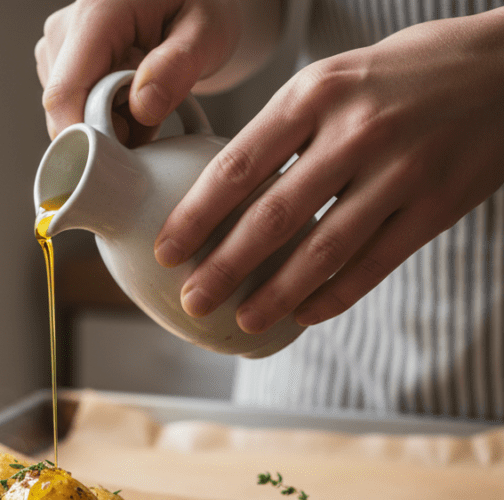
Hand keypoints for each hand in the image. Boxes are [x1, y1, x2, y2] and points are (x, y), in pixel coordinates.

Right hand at [35, 0, 277, 143]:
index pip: (64, 95)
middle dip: (107, 133)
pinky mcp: (56, 65)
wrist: (187, 1)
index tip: (120, 162)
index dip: (85, 140)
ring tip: (144, 101)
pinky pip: (72, 113)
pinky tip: (128, 99)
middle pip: (65, 112)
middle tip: (152, 119)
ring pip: (67, 117)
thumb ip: (178, 67)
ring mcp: (56, 48)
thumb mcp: (207, 32)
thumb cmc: (198, 8)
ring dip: (108, 127)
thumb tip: (142, 107)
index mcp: (96, 14)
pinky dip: (103, 120)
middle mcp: (63, 30)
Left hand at [159, 8, 503, 333]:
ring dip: (275, 294)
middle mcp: (355, 131)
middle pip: (273, 216)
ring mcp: (401, 171)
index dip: (195, 217)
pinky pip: (374, 264)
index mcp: (315, 94)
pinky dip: (333, 296)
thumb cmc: (399, 75)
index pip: (237, 166)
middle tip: (193, 300)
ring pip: (323, 250)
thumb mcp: (331, 79)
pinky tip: (303, 315)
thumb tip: (220, 195)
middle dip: (225, 267)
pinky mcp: (437, 206)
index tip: (166, 252)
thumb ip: (282, 131)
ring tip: (241, 320)